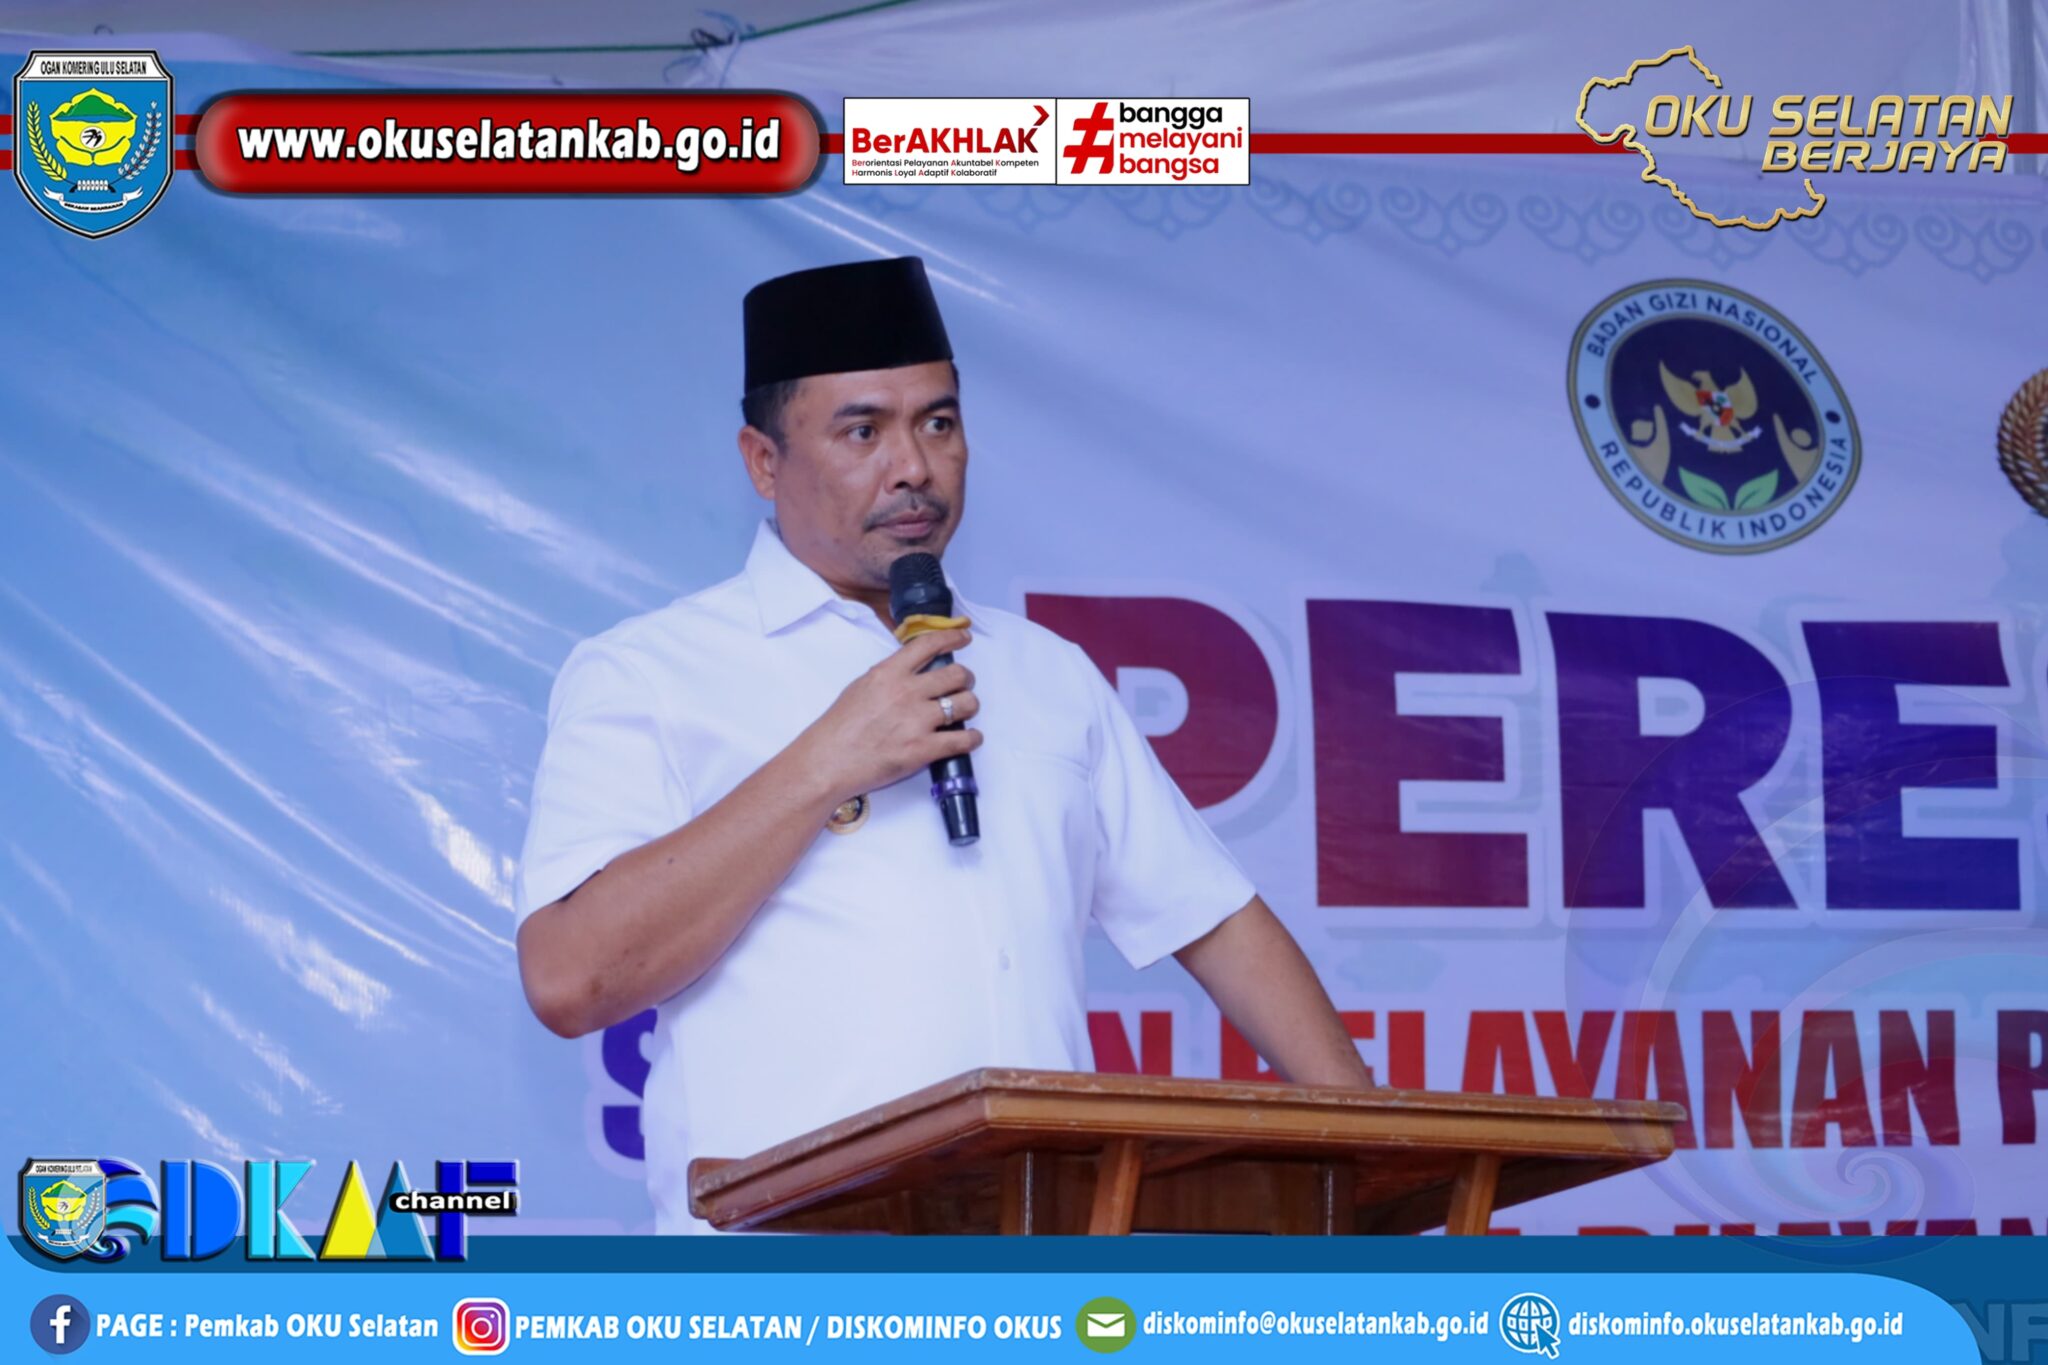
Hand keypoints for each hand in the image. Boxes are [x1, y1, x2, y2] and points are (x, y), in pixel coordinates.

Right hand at [795, 628, 981, 802]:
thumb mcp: (860, 687)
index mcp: (889, 673)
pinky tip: (969, 738)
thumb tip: (911, 672)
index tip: (964, 638)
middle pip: (957, 674)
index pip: (929, 645)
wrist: (828, 762)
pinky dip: (972, 738)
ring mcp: (917, 721)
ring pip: (966, 704)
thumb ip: (889, 677)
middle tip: (963, 685)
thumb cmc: (838, 728)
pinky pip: (963, 739)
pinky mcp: (923, 749)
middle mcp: (907, 692)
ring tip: (964, 711)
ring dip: (970, 706)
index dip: (952, 637)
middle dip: (966, 679)